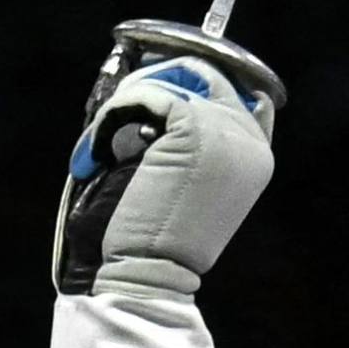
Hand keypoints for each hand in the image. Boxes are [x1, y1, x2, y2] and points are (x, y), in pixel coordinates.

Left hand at [55, 39, 276, 300]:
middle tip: (113, 113)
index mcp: (255, 153)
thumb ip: (183, 141)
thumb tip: (151, 91)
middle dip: (152, 83)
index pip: (235, 90)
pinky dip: (111, 115)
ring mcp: (225, 128)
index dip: (189, 81)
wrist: (150, 274)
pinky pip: (147, 94)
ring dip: (126, 102)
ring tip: (98, 143)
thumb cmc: (153, 238)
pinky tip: (93, 152)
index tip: (148, 91)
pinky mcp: (193, 126)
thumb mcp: (181, 183)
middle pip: (204, 73)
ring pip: (172, 80)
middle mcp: (249, 136)